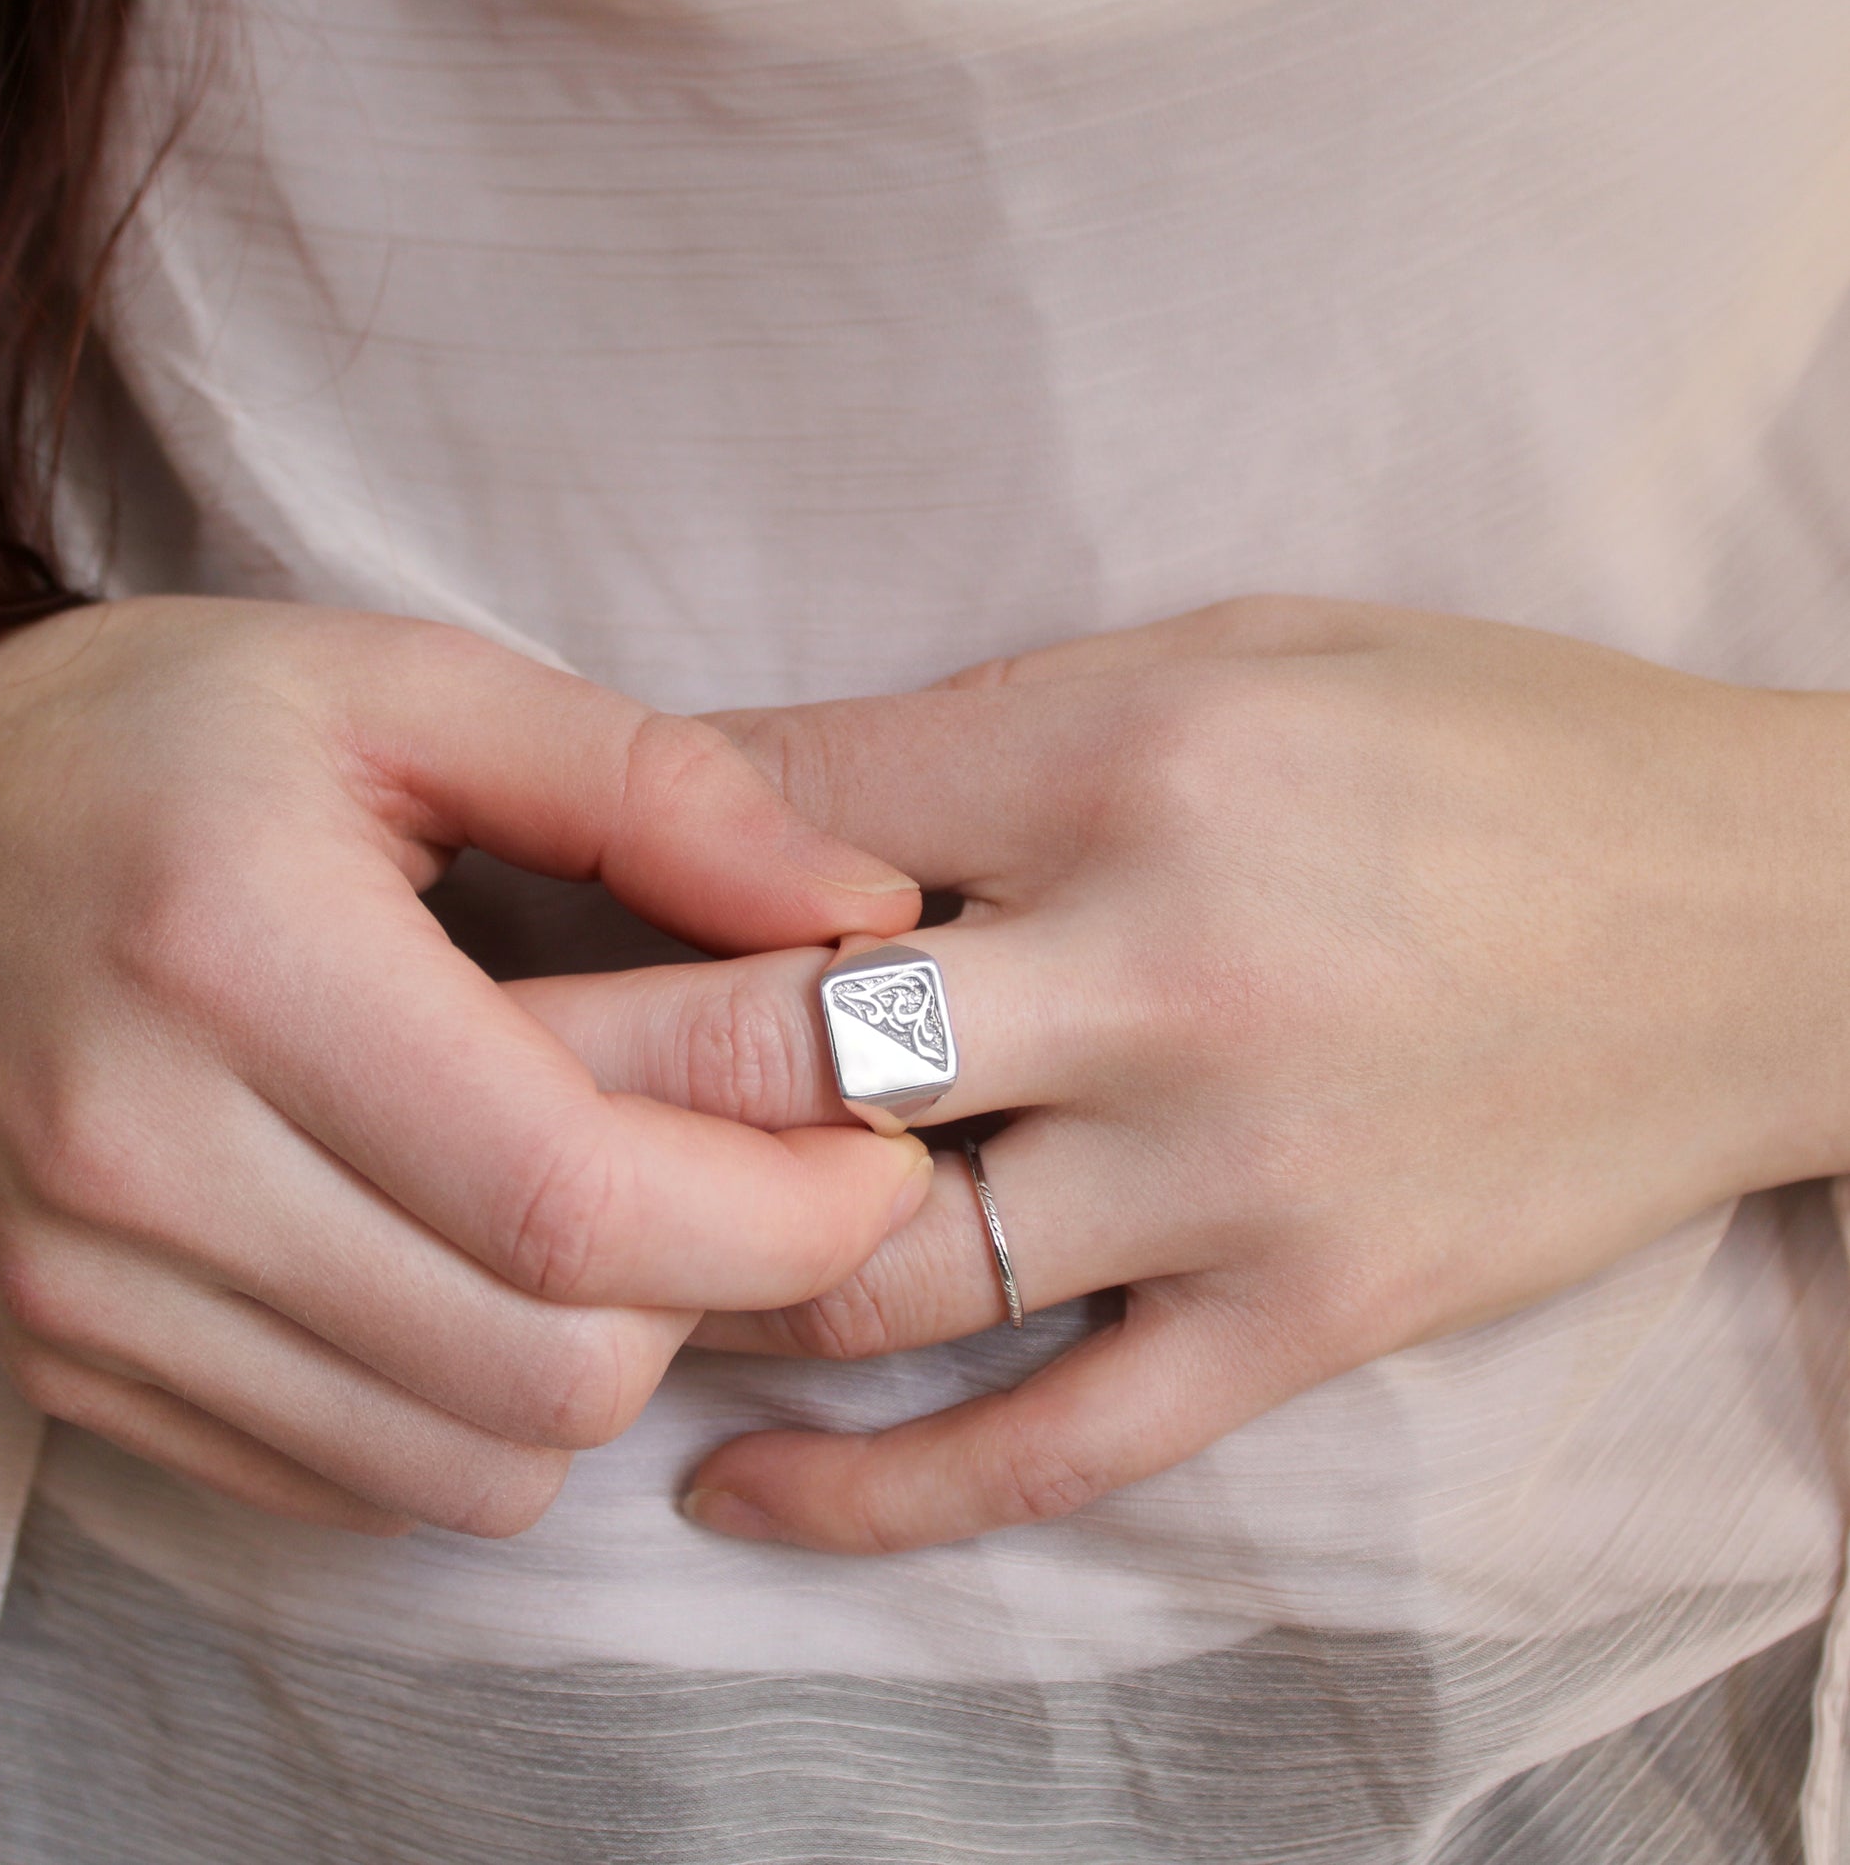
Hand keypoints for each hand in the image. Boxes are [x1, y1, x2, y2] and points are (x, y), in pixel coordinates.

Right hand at [0, 598, 929, 1534]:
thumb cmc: (169, 738)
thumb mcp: (414, 690)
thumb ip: (661, 794)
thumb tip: (869, 919)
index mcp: (237, 955)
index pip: (571, 1197)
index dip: (780, 1211)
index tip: (876, 1152)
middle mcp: (139, 1160)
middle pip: (544, 1364)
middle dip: (720, 1290)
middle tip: (763, 1172)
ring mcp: (90, 1295)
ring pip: (472, 1464)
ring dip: (609, 1358)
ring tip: (619, 1211)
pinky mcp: (79, 1369)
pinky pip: (366, 1487)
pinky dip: (485, 1412)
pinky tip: (489, 1268)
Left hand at [517, 596, 1849, 1550]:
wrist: (1768, 918)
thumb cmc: (1491, 744)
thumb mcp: (1240, 652)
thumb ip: (993, 727)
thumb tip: (754, 787)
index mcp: (1136, 754)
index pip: (788, 816)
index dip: (626, 852)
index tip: (512, 896)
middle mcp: (1166, 966)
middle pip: (784, 1047)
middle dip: (583, 1065)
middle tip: (425, 1097)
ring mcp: (1236, 1171)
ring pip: (882, 1259)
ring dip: (693, 1269)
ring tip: (556, 1274)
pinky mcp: (1309, 1318)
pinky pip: (1056, 1437)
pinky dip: (878, 1485)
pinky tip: (731, 1489)